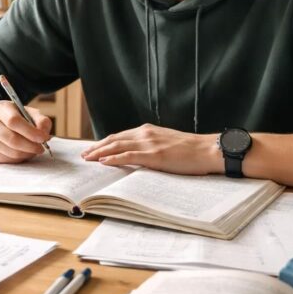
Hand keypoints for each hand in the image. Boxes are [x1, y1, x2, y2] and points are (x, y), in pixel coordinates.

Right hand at [0, 99, 52, 163]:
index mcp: (0, 108)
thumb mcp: (30, 113)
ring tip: (33, 149)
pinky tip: (23, 152)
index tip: (43, 138)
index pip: (13, 121)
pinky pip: (9, 160)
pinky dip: (20, 158)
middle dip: (31, 146)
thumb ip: (41, 121)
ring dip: (27, 153)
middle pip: (12, 139)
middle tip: (41, 148)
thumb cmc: (18, 118)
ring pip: (12, 152)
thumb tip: (44, 133)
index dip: (30, 132)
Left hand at [81, 124, 219, 174]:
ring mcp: (149, 144)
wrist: (208, 150)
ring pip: (117, 146)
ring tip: (88, 158)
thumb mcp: (167, 142)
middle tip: (84, 155)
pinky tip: (104, 162)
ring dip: (100, 153)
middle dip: (97, 147)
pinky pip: (129, 156)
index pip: (120, 136)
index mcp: (148, 131)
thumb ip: (151, 145)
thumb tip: (139, 155)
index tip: (93, 149)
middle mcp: (146, 134)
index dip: (104, 142)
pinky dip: (114, 158)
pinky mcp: (154, 155)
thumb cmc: (191, 150)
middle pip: (114, 139)